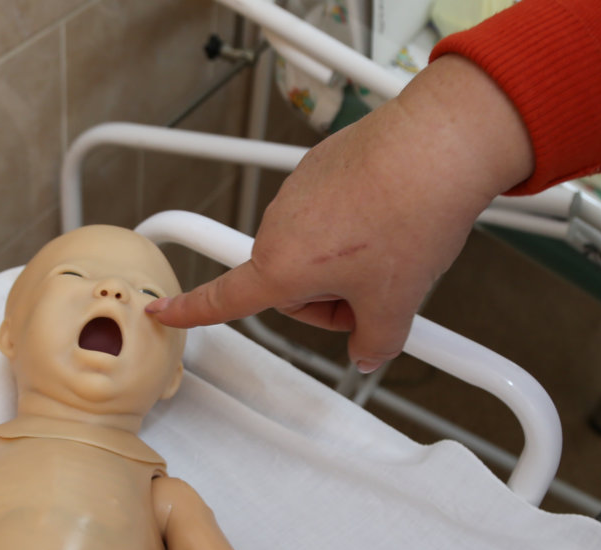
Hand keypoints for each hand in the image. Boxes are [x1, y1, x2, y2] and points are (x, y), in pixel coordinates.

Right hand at [147, 56, 533, 372]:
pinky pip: (328, 212)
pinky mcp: (322, 166)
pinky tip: (391, 217)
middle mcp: (280, 225)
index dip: (190, 311)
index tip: (160, 312)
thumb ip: (377, 341)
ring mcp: (299, 192)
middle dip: (327, 297)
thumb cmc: (410, 216)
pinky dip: (354, 223)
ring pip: (311, 249)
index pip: (223, 299)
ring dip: (344, 261)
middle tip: (376, 294)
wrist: (440, 146)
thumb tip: (372, 351)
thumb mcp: (397, 301)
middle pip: (288, 283)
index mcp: (282, 265)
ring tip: (392, 247)